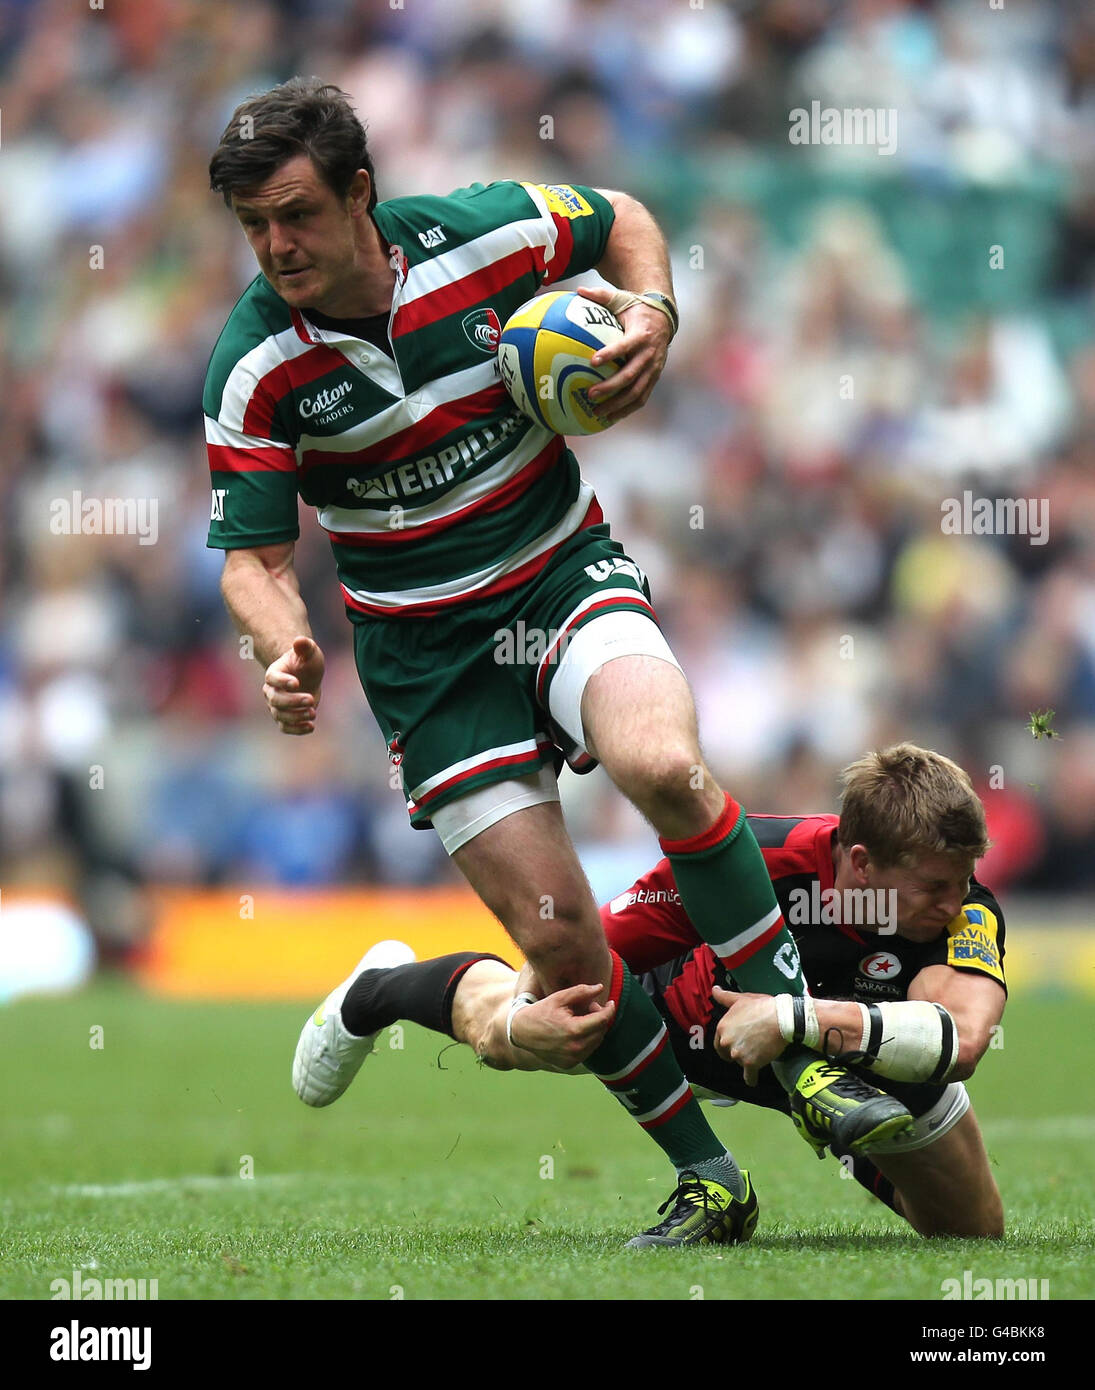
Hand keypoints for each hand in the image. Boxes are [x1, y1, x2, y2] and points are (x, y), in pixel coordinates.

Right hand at [262, 636, 324, 734]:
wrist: (307, 675)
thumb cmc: (306, 662)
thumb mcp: (309, 652)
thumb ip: (304, 646)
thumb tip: (300, 640)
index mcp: (274, 673)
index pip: (272, 678)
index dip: (282, 681)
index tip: (297, 683)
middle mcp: (271, 691)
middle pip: (275, 700)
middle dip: (293, 702)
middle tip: (311, 700)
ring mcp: (276, 706)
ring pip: (280, 715)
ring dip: (296, 716)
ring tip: (313, 712)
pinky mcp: (285, 718)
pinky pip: (285, 727)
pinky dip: (297, 729)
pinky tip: (311, 726)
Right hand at [510, 983, 615, 1070]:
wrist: (522, 1032)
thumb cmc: (541, 1011)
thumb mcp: (559, 997)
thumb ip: (581, 992)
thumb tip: (600, 988)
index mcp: (573, 1030)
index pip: (602, 1020)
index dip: (609, 1009)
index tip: (611, 1003)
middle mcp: (575, 1047)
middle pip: (601, 1031)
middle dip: (600, 1018)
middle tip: (589, 1008)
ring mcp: (572, 1058)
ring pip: (596, 1042)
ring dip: (595, 1030)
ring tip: (582, 1019)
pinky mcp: (569, 1064)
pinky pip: (587, 1051)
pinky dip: (587, 1041)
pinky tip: (577, 1031)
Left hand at [576, 285, 671, 424]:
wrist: (664, 317)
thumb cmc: (636, 308)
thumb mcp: (621, 299)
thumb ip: (600, 295)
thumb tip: (578, 289)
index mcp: (642, 335)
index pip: (626, 346)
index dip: (611, 353)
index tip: (593, 360)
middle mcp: (650, 354)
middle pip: (630, 375)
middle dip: (611, 387)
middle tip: (590, 394)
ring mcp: (654, 369)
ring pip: (636, 391)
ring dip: (617, 404)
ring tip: (597, 413)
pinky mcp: (654, 378)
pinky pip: (641, 398)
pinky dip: (626, 410)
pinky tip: (609, 418)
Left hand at [712, 987, 784, 1085]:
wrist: (781, 1018)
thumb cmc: (762, 1006)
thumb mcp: (741, 999)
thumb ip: (725, 997)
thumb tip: (714, 990)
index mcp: (722, 1027)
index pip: (719, 1042)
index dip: (728, 1043)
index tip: (737, 1042)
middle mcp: (726, 1042)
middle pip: (727, 1054)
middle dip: (735, 1053)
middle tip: (747, 1048)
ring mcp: (738, 1054)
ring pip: (739, 1063)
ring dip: (746, 1061)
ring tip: (757, 1052)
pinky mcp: (751, 1064)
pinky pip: (749, 1078)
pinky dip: (751, 1079)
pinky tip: (753, 1079)